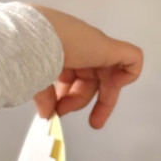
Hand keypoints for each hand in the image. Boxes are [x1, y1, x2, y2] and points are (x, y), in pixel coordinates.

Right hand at [30, 7, 142, 128]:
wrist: (28, 38)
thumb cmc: (27, 57)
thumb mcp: (36, 80)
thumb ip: (44, 97)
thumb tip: (47, 114)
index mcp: (63, 52)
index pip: (74, 76)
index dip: (70, 96)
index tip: (58, 111)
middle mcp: (80, 48)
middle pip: (91, 79)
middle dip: (83, 102)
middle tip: (86, 122)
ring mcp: (96, 47)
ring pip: (108, 76)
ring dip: (100, 99)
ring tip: (78, 108)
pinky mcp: (110, 47)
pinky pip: (133, 58)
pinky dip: (128, 75)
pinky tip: (112, 85)